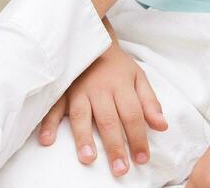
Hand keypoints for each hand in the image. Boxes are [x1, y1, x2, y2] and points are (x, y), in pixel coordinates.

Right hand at [38, 43, 166, 178]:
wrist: (91, 41)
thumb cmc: (117, 66)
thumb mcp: (138, 78)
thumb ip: (150, 103)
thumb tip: (162, 126)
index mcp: (120, 85)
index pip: (132, 115)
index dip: (138, 138)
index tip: (142, 159)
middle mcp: (99, 89)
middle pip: (108, 120)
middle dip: (114, 146)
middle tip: (120, 169)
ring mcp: (78, 90)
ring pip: (81, 115)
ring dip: (83, 137)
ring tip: (88, 159)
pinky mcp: (61, 90)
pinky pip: (53, 107)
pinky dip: (48, 123)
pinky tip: (47, 140)